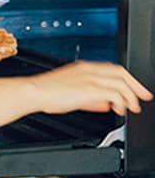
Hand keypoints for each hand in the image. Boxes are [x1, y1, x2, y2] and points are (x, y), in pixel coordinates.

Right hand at [30, 61, 152, 115]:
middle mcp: (90, 70)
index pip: (115, 69)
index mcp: (84, 67)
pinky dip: (121, 103)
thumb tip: (105, 103)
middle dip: (136, 86)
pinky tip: (120, 110)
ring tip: (132, 108)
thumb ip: (91, 96)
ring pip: (121, 84)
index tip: (136, 89)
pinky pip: (114, 95)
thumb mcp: (71, 91)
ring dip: (130, 97)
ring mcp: (90, 78)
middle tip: (144, 97)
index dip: (129, 79)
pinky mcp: (90, 89)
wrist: (34, 92)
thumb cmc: (47, 92)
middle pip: (122, 74)